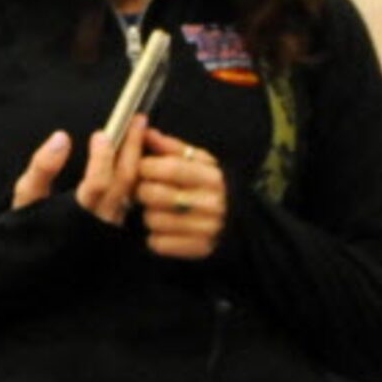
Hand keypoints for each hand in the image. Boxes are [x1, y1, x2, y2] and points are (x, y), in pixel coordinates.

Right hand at [13, 121, 138, 224]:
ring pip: (133, 191)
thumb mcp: (25, 198)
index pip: (98, 183)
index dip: (102, 157)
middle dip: (133, 149)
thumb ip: (42, 168)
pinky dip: (137, 175)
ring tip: (141, 134)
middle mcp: (101, 223)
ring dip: (139, 161)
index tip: (101, 134)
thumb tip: (61, 138)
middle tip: (138, 121)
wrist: (38, 265)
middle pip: (125, 183)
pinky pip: (133, 199)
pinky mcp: (118, 230)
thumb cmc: (29, 227)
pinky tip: (137, 157)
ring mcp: (112, 228)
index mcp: (77, 216)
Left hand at [136, 128, 226, 259]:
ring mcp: (206, 229)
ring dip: (149, 214)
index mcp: (212, 177)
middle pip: (155, 194)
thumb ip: (172, 148)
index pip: (169, 168)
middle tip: (148, 191)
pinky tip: (164, 230)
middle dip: (143, 191)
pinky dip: (155, 237)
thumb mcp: (199, 162)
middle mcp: (212, 203)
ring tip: (159, 211)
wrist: (238, 222)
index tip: (144, 169)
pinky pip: (158, 243)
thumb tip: (145, 132)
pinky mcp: (198, 249)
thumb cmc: (210, 187)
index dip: (146, 167)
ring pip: (153, 220)